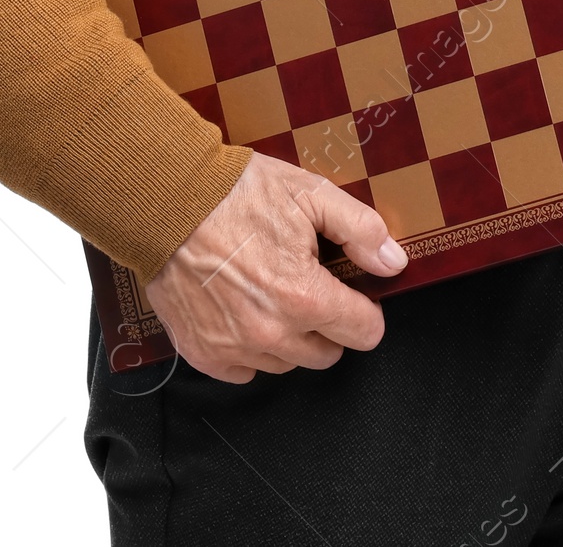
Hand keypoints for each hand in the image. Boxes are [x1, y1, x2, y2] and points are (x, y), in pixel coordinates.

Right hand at [144, 151, 407, 383]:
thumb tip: (393, 262)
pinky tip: (242, 307)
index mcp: (304, 297)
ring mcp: (235, 348)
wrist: (169, 202)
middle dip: (327, 322)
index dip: (365, 309)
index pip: (364, 333)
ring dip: (288, 335)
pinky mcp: (204, 354)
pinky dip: (249, 346)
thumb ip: (360, 229)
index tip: (353, 293)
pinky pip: (245, 369)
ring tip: (270, 289)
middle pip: (327, 353)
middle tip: (307, 282)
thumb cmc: (237, 194)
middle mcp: (271, 333)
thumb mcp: (310, 193)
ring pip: (287, 362)